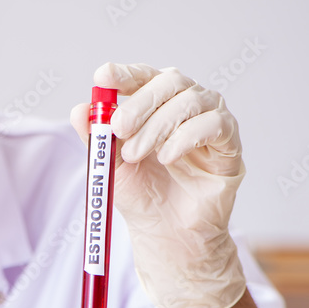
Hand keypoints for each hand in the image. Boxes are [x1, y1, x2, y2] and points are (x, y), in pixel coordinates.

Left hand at [70, 62, 246, 307]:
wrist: (166, 234)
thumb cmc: (140, 196)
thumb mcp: (109, 166)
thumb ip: (96, 138)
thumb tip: (78, 110)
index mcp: (157, 105)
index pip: (144, 76)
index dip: (125, 73)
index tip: (103, 76)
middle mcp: (186, 106)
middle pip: (171, 81)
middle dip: (141, 102)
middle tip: (118, 128)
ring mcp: (211, 122)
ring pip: (191, 100)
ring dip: (158, 126)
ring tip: (136, 156)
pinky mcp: (229, 145)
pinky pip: (214, 124)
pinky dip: (186, 137)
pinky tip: (167, 158)